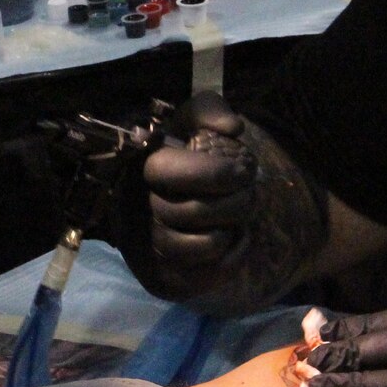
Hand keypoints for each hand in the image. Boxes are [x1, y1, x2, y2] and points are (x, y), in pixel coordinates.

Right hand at [133, 90, 255, 296]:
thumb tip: (232, 128)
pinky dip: (234, 257)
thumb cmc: (187, 157)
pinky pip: (208, 275)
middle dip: (235, 203)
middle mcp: (138, 208)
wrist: (176, 203)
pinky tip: (236, 239)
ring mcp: (150, 245)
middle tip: (248, 194)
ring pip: (200, 246)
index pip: (167, 171)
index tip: (244, 169)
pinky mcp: (166, 276)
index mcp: (141, 168)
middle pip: (191, 212)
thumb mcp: (191, 122)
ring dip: (232, 230)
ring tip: (237, 218)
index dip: (213, 172)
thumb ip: (208, 109)